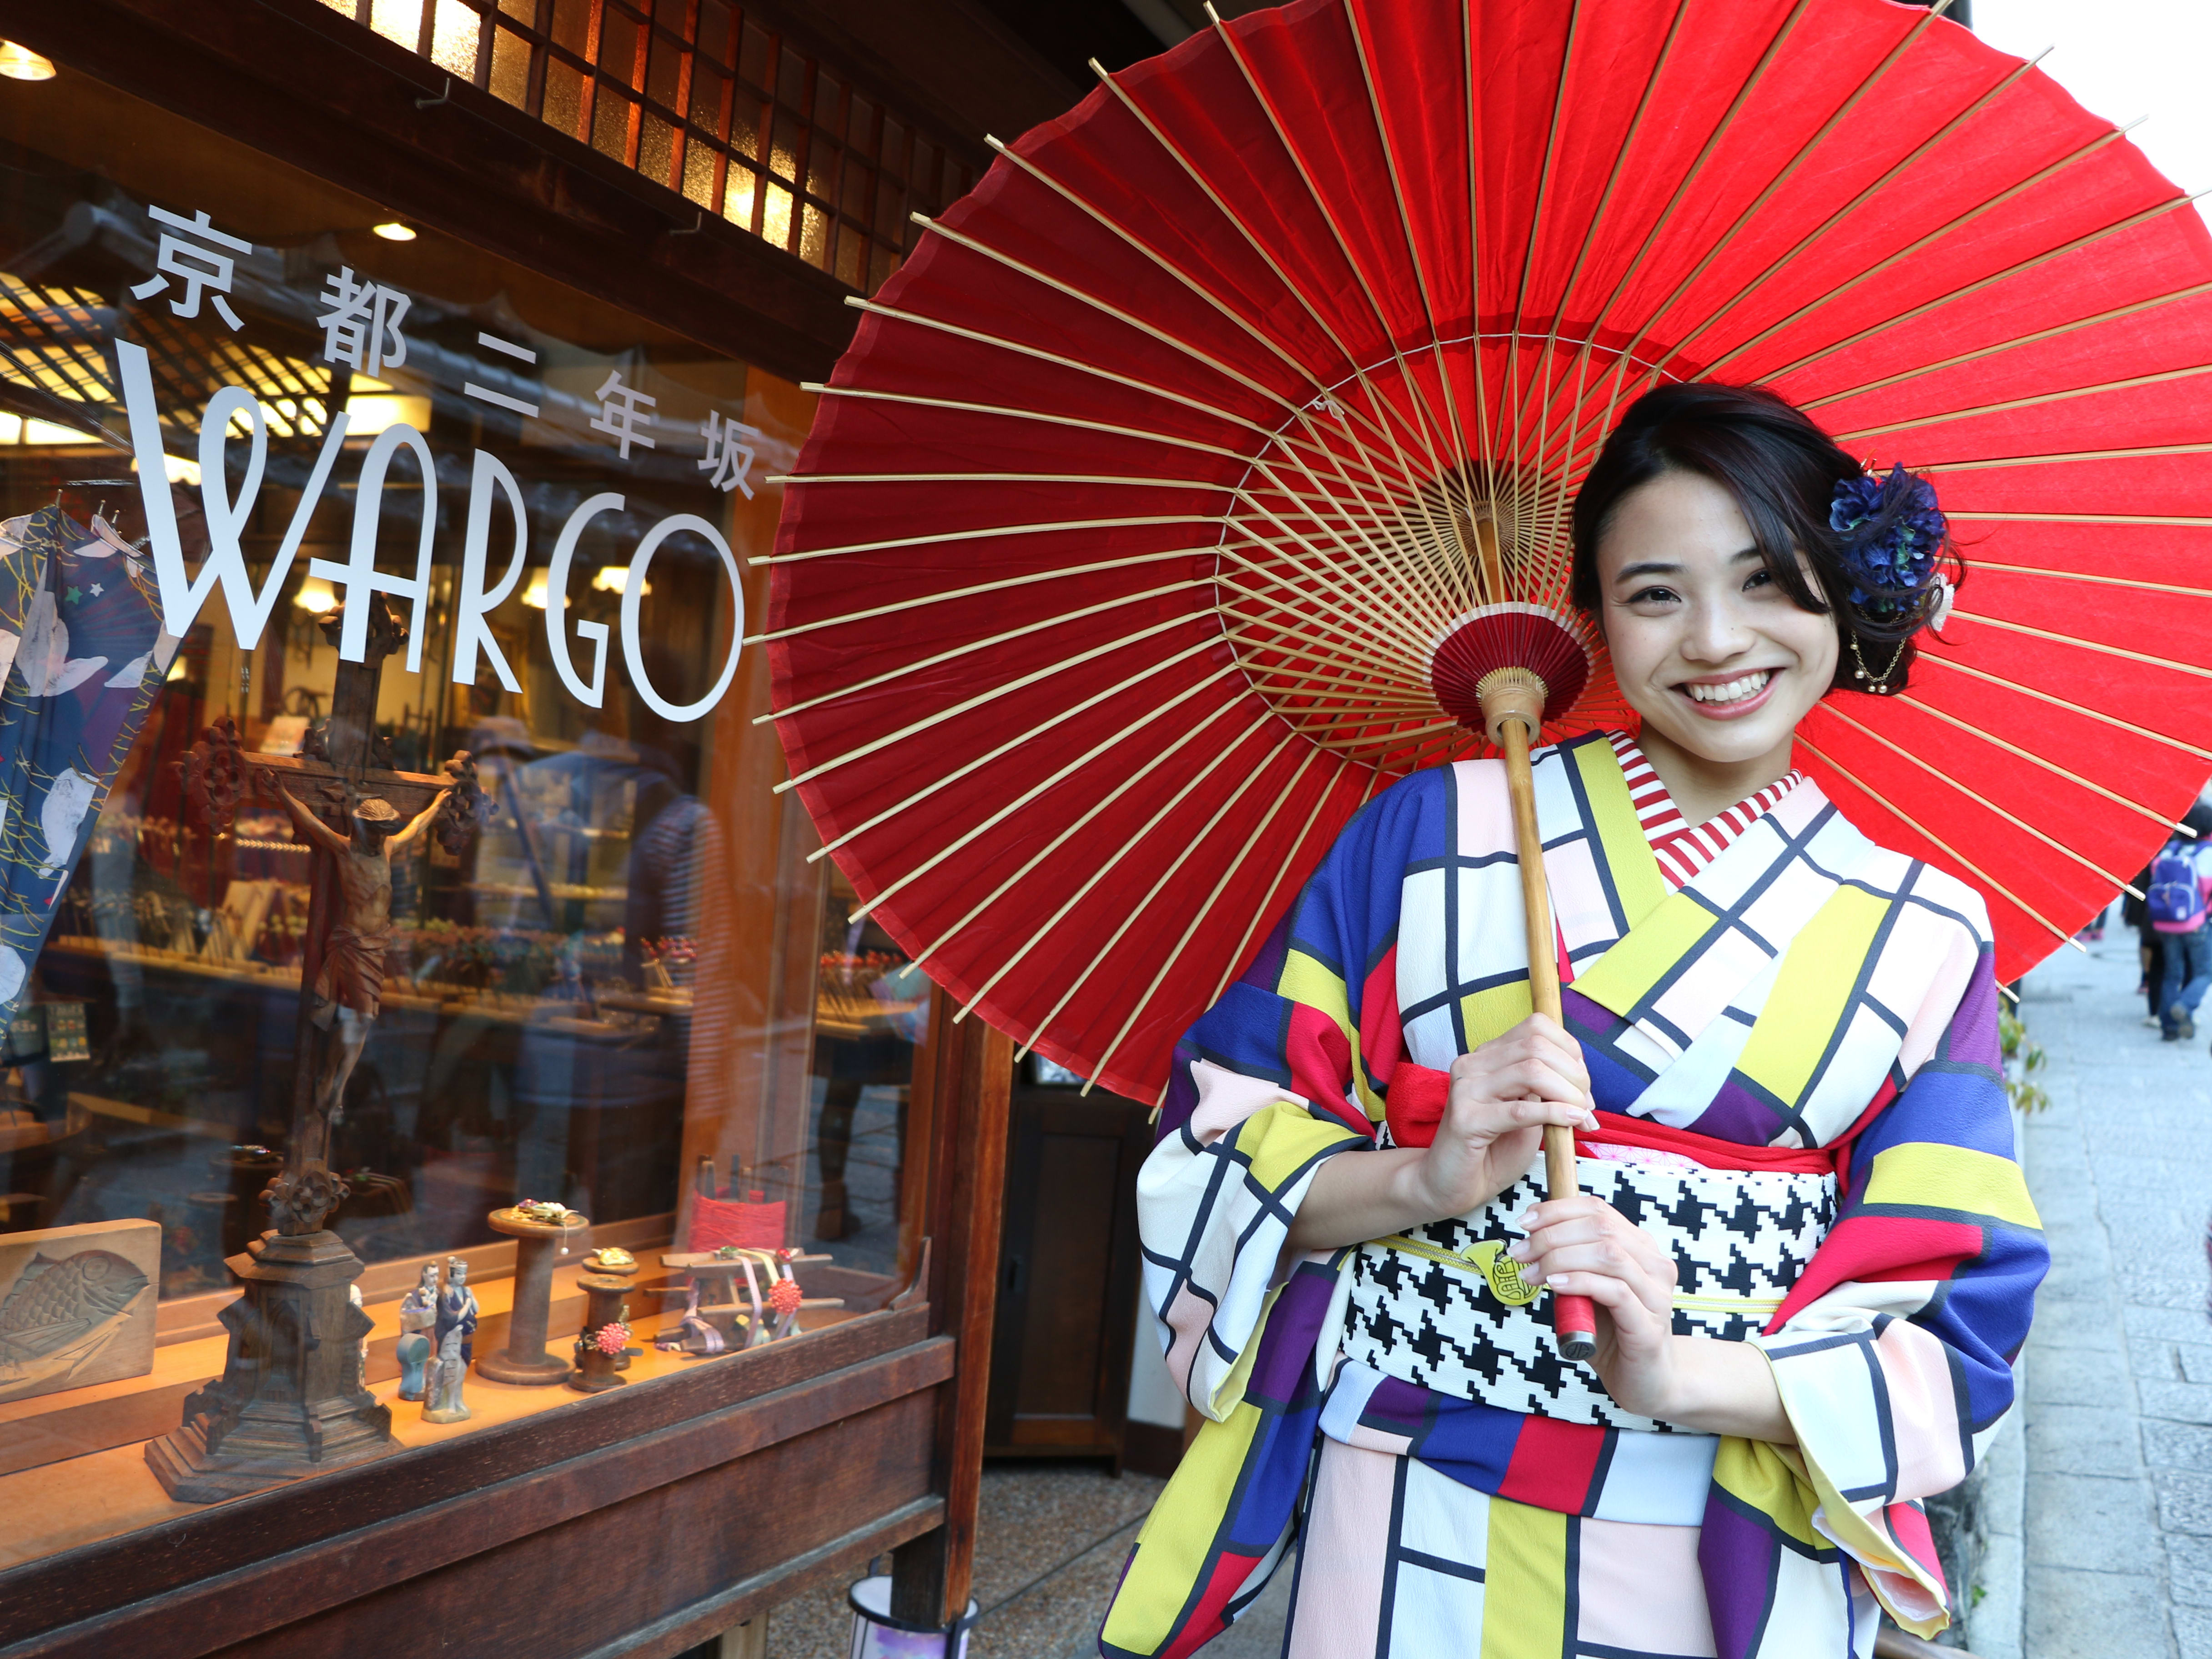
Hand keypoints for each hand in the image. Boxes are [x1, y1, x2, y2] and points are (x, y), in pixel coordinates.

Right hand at [1408, 1014, 1596, 1219]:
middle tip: (1587, 1106)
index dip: (1570, 1050)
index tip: (1583, 1085)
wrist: (1449, 1186)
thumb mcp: (1526, 1111)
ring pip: (1531, 1070)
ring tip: (1581, 1116)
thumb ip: (1546, 1089)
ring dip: (1568, 1093)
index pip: (1536, 1026)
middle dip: (1575, 1074)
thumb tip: (1584, 1082)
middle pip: (1537, 1045)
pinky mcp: (1465, 1120)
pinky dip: (1555, 1113)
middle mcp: (1472, 1064)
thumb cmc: (1491, 1150)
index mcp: (1487, 1056)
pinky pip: (1520, 1110)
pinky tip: (1573, 1122)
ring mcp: (1466, 1089)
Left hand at [1511, 1192, 1681, 1417]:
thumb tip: (1531, 1240)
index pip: (1598, 1210)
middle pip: (1600, 1228)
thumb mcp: (1585, 1291)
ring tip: (1531, 1273)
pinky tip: (1555, 1286)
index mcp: (1640, 1248)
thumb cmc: (1614, 1334)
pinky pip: (1615, 1291)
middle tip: (1520, 1252)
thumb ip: (1569, 1265)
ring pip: (1608, 1254)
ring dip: (1559, 1258)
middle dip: (1551, 1235)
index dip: (1557, 1210)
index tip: (1524, 1223)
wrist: (1648, 1382)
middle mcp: (1654, 1265)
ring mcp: (1656, 1295)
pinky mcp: (1650, 1325)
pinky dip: (1580, 1282)